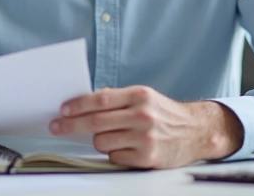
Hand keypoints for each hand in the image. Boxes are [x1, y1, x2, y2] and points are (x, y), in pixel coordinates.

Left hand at [49, 85, 243, 168]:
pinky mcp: (147, 158)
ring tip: (112, 136)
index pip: (100, 99)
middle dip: (71, 125)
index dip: (78, 105)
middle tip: (57, 127)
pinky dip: (114, 153)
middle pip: (96, 122)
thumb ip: (116, 99)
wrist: (196, 132)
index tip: (62, 110)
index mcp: (140, 96)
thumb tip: (82, 103)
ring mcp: (145, 138)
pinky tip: (126, 147)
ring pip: (102, 141)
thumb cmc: (164, 114)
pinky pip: (114, 157)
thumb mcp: (144, 97)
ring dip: (99, 140)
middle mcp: (143, 116)